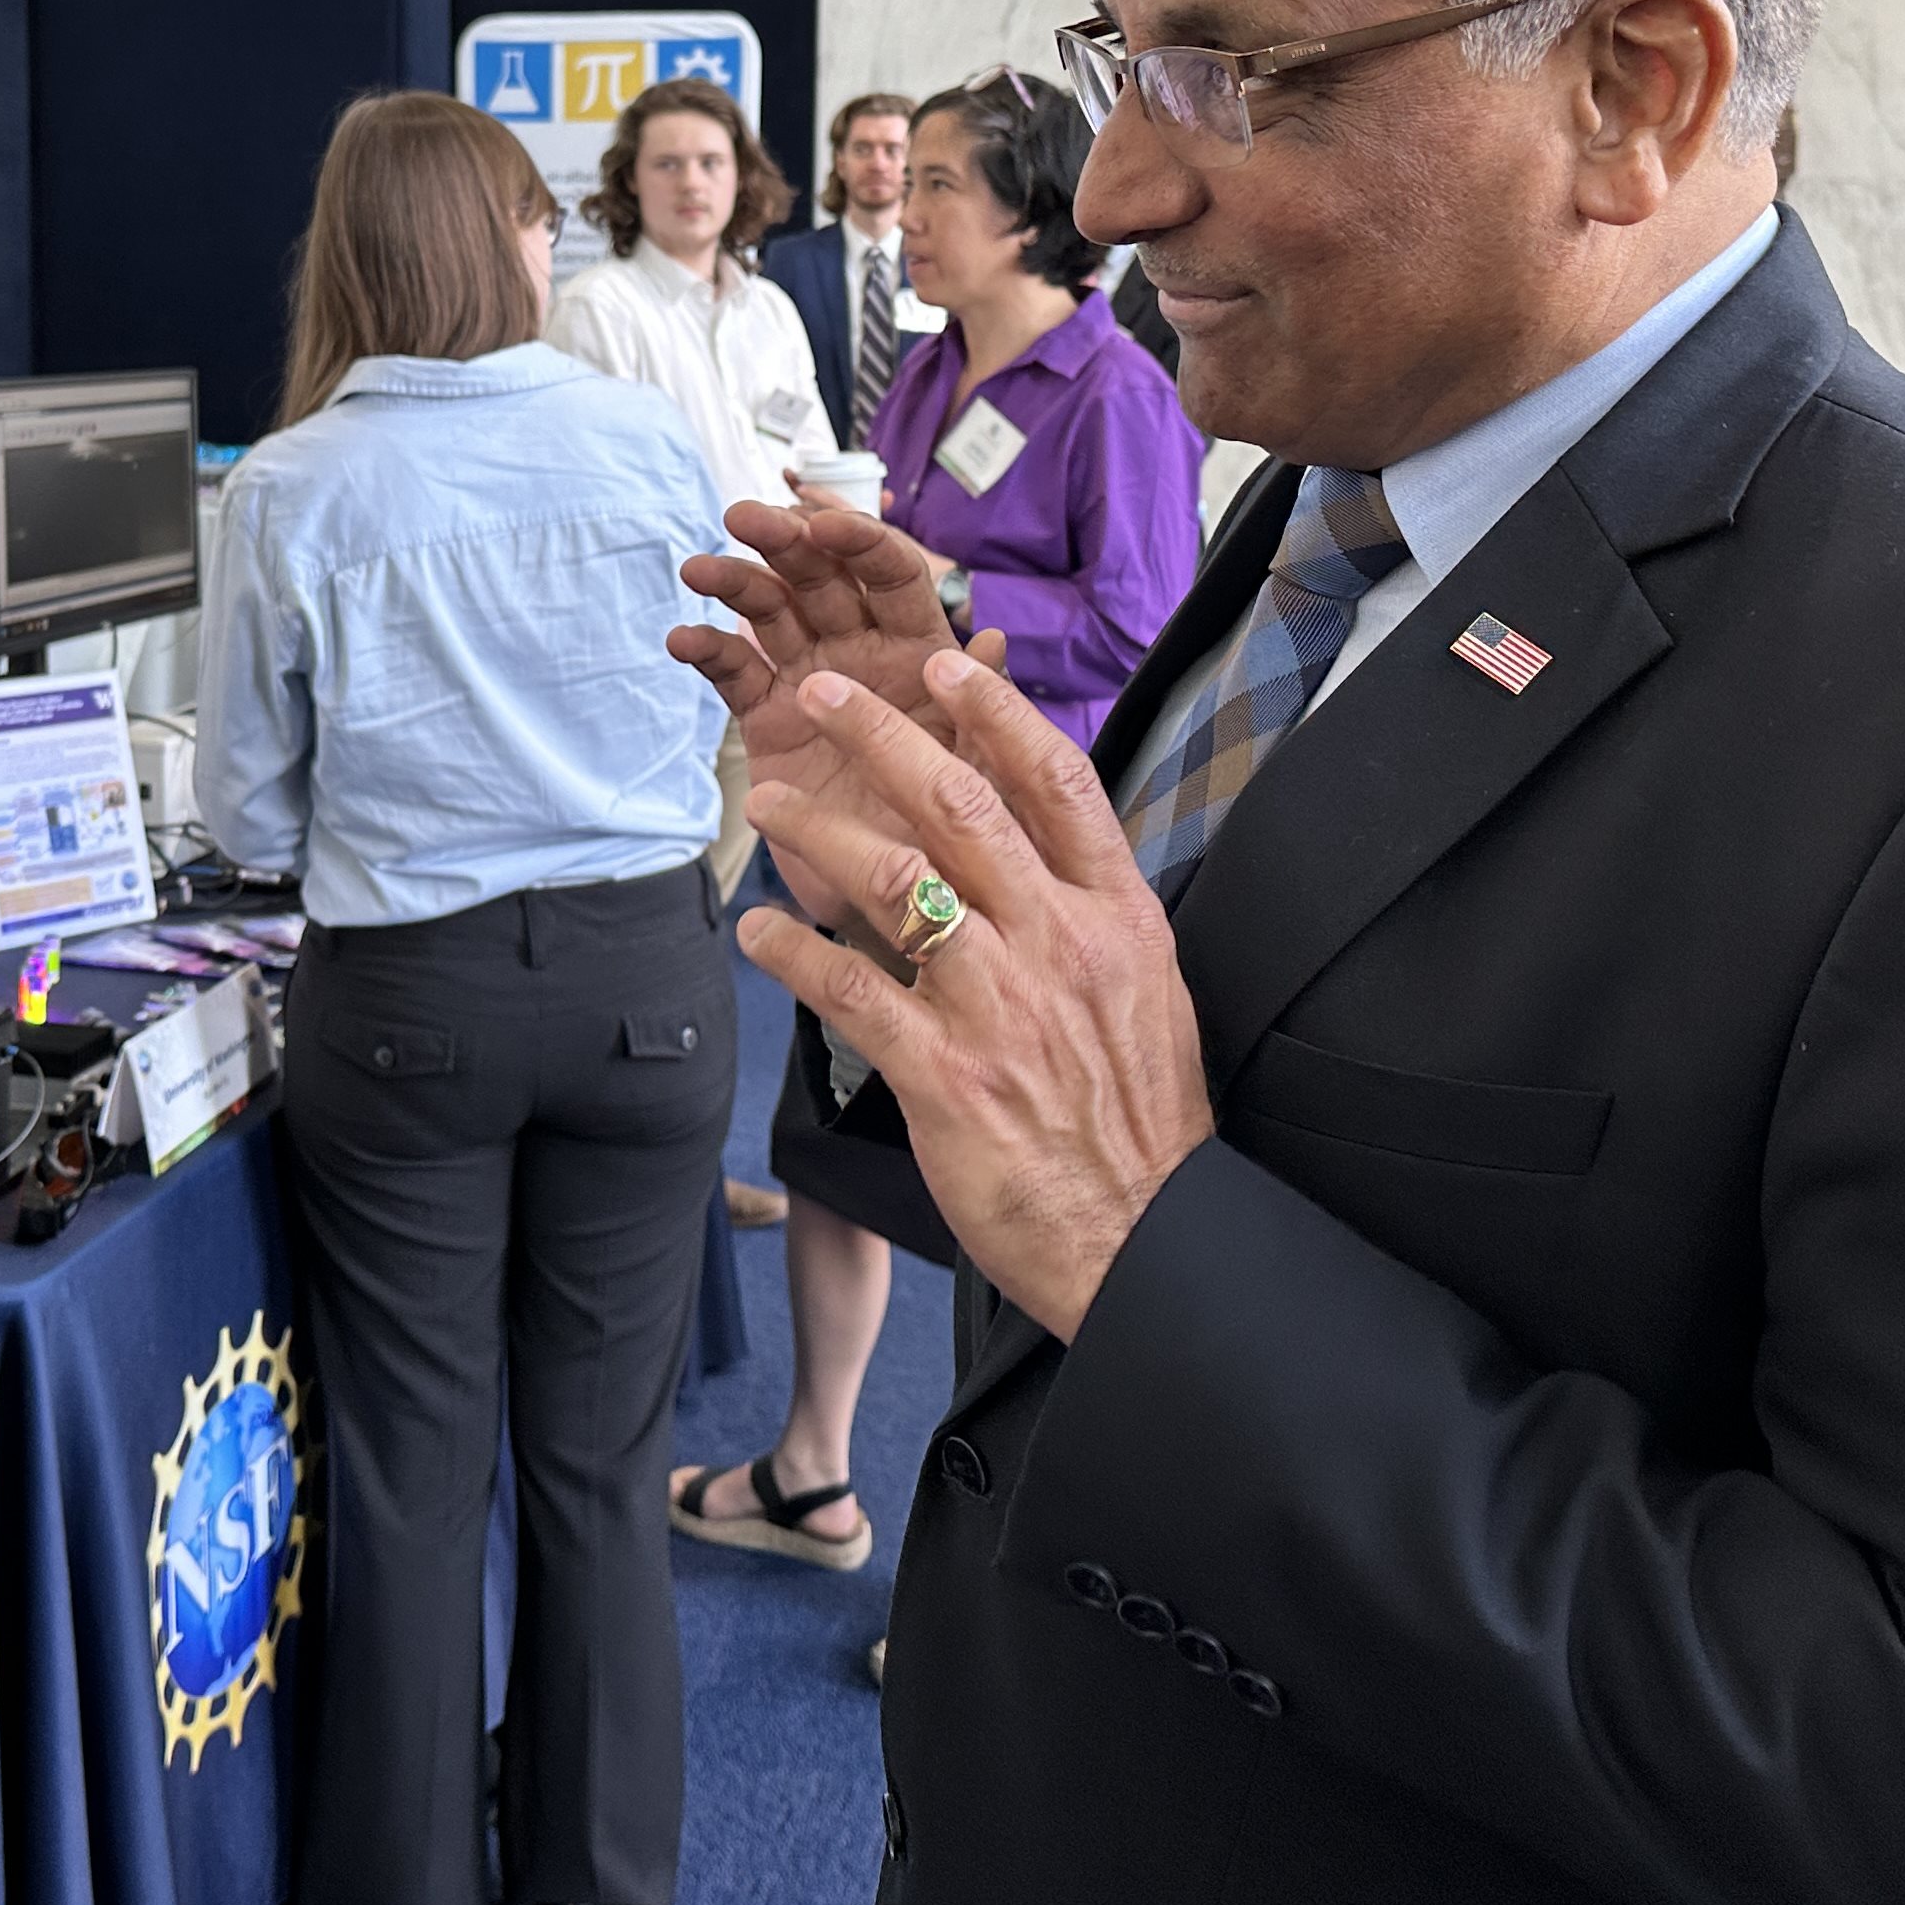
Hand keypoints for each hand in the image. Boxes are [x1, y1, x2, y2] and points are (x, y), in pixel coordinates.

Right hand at [672, 499, 1005, 921]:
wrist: (906, 910)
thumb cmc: (960, 841)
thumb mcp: (983, 779)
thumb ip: (985, 711)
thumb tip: (992, 642)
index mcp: (922, 650)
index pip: (892, 575)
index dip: (860, 542)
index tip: (823, 523)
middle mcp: (865, 653)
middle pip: (821, 577)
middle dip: (783, 541)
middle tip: (743, 517)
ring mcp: (812, 682)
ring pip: (770, 612)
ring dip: (735, 583)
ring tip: (699, 570)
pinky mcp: (769, 719)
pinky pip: (735, 672)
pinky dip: (708, 650)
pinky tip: (682, 638)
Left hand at [733, 650, 1206, 1341]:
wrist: (1146, 1239)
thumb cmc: (1140, 1123)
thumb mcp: (1146, 994)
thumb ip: (1092, 916)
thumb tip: (1042, 851)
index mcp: (1117, 920)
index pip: (1057, 784)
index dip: (996, 713)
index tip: (943, 664)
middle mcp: (1060, 946)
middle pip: (962, 806)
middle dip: (884, 736)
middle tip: (823, 693)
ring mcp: (1000, 1008)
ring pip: (896, 882)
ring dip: (819, 831)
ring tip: (766, 803)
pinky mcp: (946, 1076)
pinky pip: (852, 990)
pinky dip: (795, 951)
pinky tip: (758, 929)